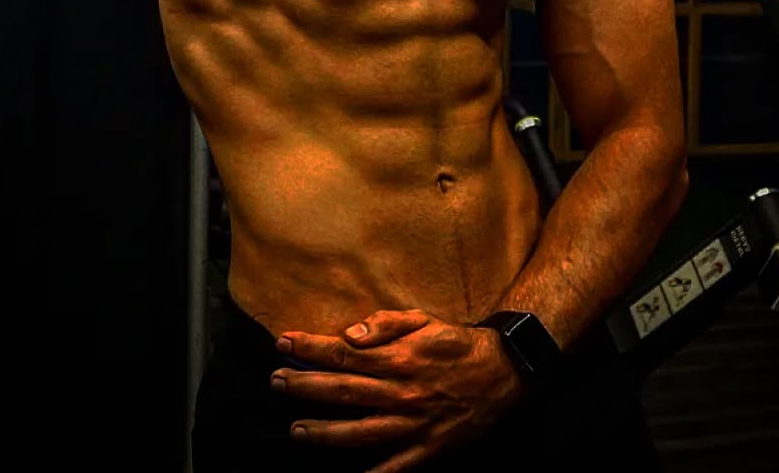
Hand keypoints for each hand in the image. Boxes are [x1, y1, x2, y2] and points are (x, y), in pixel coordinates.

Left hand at [271, 308, 525, 472]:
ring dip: (323, 432)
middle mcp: (401, 392)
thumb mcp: (423, 319)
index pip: (344, 353)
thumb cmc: (456, 342)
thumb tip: (349, 333)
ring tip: (295, 430)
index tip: (283, 342)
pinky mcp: (427, 450)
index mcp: (399, 357)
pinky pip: (393, 468)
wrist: (503, 372)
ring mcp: (413, 424)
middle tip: (275, 381)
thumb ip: (385, 324)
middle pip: (343, 391)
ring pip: (358, 433)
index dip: (310, 348)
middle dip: (304, 385)